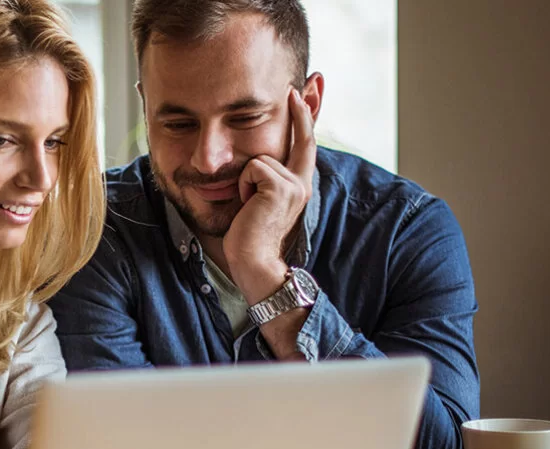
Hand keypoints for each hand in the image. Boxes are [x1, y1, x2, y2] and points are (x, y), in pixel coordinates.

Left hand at [223, 88, 316, 304]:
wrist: (253, 261)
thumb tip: (255, 160)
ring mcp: (294, 184)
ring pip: (260, 158)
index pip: (305, 145)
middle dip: (300, 110)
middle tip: (294, 87)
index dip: (306, 118)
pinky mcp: (281, 186)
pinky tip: (247, 204)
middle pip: (302, 138)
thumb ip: (262, 178)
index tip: (304, 92)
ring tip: (248, 203)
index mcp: (298, 185)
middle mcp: (302, 182)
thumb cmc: (248, 235)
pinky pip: (253, 167)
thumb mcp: (257, 199)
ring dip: (246, 179)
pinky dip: (243, 184)